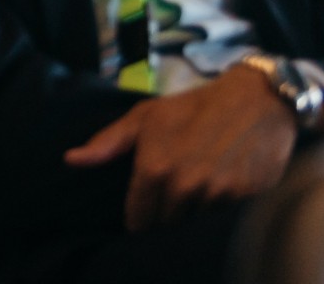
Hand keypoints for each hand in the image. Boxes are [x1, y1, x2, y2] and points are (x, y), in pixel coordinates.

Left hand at [64, 64, 297, 230]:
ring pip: (194, 219)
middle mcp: (183, 185)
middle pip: (166, 222)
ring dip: (192, 208)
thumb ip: (107, 143)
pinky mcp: (243, 196)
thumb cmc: (190, 107)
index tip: (140, 213)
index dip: (137, 217)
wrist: (254, 101)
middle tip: (170, 190)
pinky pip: (222, 213)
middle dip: (164, 211)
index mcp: (154, 167)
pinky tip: (218, 180)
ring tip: (195, 181)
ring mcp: (215, 193)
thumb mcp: (144, 117)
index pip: (138, 216)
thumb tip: (70, 160)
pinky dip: (217, 203)